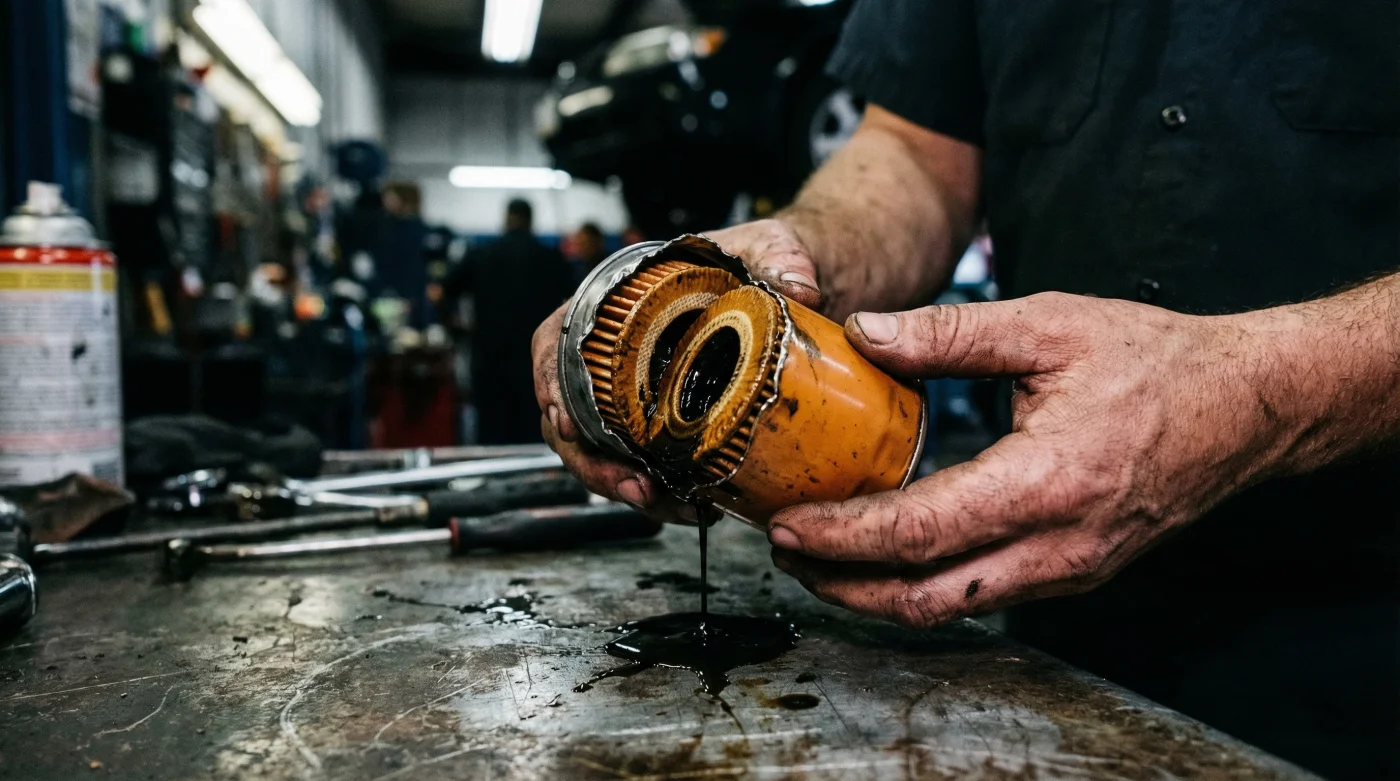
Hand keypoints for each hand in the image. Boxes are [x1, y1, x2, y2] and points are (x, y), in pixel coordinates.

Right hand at [532, 218, 822, 521]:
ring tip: (667, 505)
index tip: (563, 421)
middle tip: (635, 488)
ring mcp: (638, 392)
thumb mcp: (769, 246)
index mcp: (618, 302)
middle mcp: (618, 353)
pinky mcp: (668, 421)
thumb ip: (780, 258)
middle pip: (572, 415)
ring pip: (604, 450)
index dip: (549, 383)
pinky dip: (663, 490)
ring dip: (626, 486)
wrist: (792, 280)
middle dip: (593, 462)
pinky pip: (646, 463)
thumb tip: (799, 288)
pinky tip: (694, 505)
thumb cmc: (759, 254)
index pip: (556, 342)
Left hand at [768, 292, 1285, 625]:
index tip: (787, 524)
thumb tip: (867, 332)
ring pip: (954, 609)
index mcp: (1048, 481)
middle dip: (843, 584)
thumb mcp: (1051, 325)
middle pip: (924, 598)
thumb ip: (952, 333)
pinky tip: (893, 552)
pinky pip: (986, 595)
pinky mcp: (1077, 572)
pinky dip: (926, 584)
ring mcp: (1071, 569)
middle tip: (787, 550)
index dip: (842, 535)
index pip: (919, 531)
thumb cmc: (1158, 362)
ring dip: (879, 594)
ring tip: (823, 557)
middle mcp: (1060, 545)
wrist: (1248, 407)